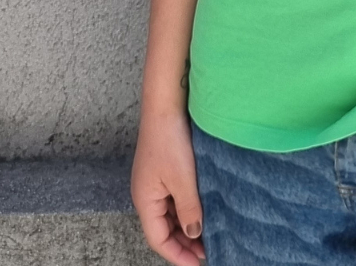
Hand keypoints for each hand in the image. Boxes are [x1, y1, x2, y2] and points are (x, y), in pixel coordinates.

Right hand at [131, 109, 205, 265]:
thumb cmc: (170, 140)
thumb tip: (194, 233)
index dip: (178, 255)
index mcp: (145, 201)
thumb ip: (189, 209)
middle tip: (210, 250)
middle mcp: (147, 194)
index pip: (159, 240)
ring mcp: (155, 181)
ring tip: (210, 232)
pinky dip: (188, 207)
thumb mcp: (183, 179)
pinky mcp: (165, 168)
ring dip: (187, 224)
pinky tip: (204, 207)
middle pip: (164, 228)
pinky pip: (175, 197)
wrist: (166, 104)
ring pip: (171, 213)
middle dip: (184, 242)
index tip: (199, 264)